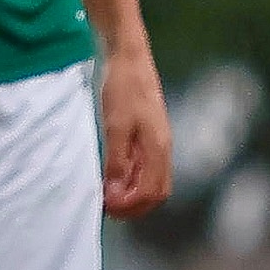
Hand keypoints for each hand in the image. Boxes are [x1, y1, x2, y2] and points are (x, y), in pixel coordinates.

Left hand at [99, 46, 172, 219]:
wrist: (129, 58)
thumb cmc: (123, 88)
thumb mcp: (115, 126)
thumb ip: (116, 160)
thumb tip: (114, 192)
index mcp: (158, 147)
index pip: (151, 191)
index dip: (130, 205)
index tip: (107, 208)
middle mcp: (162, 148)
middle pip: (156, 192)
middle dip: (134, 206)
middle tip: (107, 210)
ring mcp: (157, 142)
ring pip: (152, 181)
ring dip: (132, 194)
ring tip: (107, 198)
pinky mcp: (148, 135)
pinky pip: (145, 167)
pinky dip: (131, 179)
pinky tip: (112, 178)